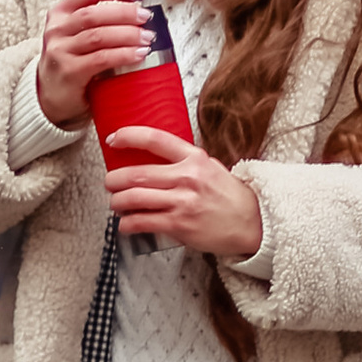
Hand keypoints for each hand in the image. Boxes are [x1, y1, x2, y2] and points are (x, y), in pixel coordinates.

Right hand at [35, 0, 155, 127]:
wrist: (50, 97)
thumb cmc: (71, 62)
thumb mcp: (75, 36)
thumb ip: (98, 24)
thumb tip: (139, 16)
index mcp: (60, 14)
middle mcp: (57, 30)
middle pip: (95, 14)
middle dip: (125, 13)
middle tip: (145, 18)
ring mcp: (60, 51)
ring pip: (99, 36)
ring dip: (128, 35)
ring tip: (147, 38)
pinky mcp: (69, 72)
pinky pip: (101, 59)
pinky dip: (123, 54)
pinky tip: (138, 55)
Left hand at [102, 124, 265, 263]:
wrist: (251, 222)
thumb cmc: (228, 195)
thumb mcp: (209, 167)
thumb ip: (184, 162)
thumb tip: (152, 159)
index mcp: (194, 158)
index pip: (155, 139)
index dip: (129, 136)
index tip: (113, 139)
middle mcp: (187, 177)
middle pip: (137, 174)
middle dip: (114, 179)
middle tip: (109, 182)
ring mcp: (182, 202)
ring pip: (134, 199)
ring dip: (117, 202)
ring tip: (116, 203)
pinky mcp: (180, 225)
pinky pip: (142, 222)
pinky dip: (127, 224)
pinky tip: (126, 224)